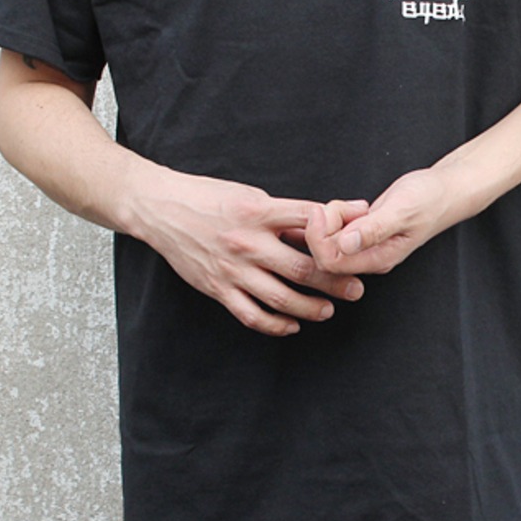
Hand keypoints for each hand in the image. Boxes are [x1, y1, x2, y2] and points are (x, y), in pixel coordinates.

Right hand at [131, 169, 368, 336]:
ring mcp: (232, 269)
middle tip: (357, 289)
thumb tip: (327, 222)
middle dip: (335, 281)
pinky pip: (252, 314)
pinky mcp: (217, 288)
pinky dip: (275, 324)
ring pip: (281, 297)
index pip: (310, 222)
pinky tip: (292, 325)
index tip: (360, 243)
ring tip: (328, 310)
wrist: (160, 208)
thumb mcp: (251, 195)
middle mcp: (248, 242)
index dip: (339, 232)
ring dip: (310, 307)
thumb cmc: (209, 198)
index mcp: (260, 212)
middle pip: (303, 268)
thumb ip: (285, 214)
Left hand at [306, 169, 454, 275]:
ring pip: (327, 240)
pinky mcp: (361, 234)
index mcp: (378, 259)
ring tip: (359, 206)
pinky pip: (334, 230)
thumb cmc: (429, 200)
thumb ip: (374, 229)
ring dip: (332, 217)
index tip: (325, 210)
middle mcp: (368, 258)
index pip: (331, 261)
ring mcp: (364, 247)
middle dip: (324, 225)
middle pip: (323, 253)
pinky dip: (337, 214)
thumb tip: (346, 244)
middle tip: (349, 206)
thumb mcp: (402, 211)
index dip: (319, 236)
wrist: (443, 192)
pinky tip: (356, 206)